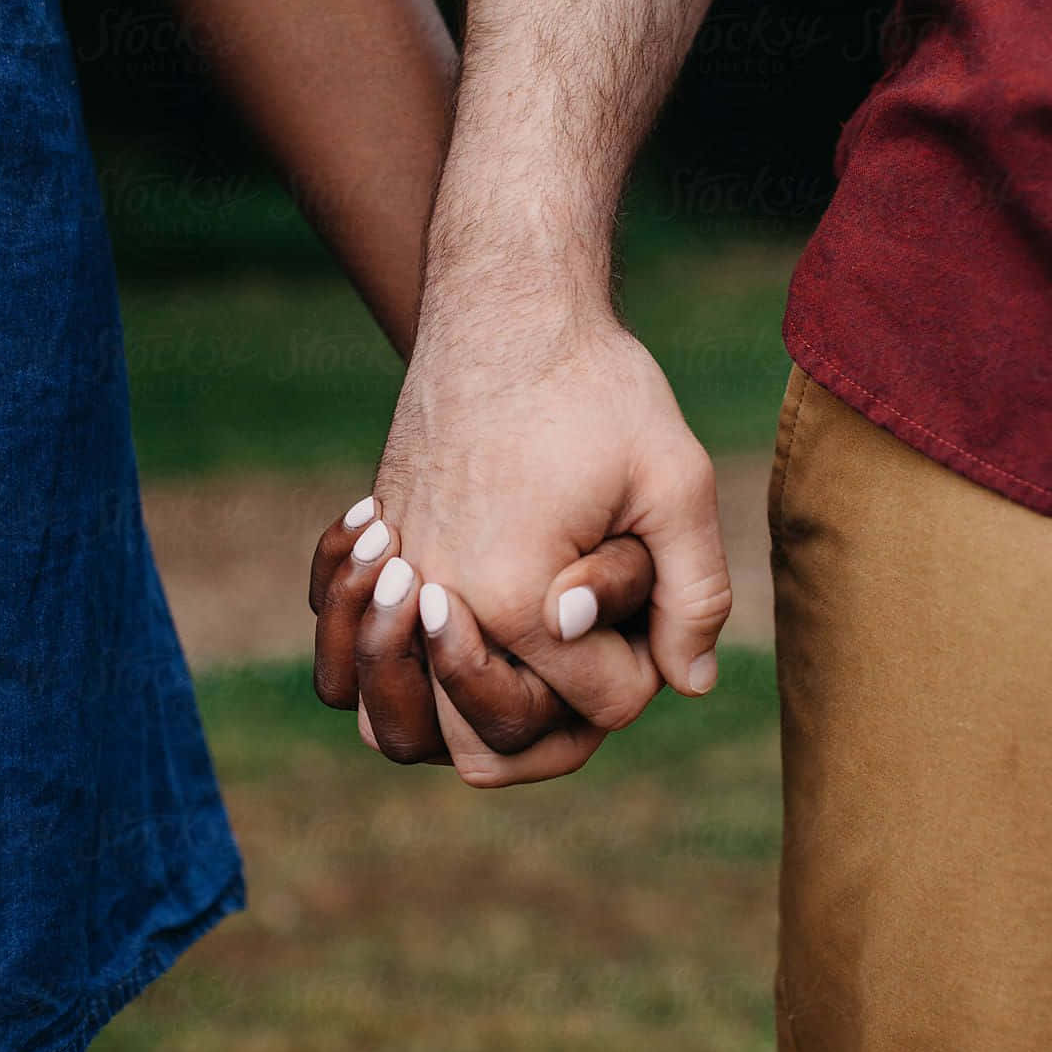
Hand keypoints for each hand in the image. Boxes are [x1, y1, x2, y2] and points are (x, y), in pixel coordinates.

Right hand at [312, 300, 730, 766]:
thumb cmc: (597, 387)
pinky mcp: (380, 547)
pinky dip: (403, 667)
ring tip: (528, 660)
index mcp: (516, 600)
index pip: (603, 706)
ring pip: (407, 724)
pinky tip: (453, 624)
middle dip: (562, 715)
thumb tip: (690, 683)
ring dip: (472, 709)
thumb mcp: (676, 481)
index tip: (651, 595)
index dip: (646, 664)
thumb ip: (694, 594)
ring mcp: (396, 577)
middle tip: (601, 644)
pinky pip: (357, 656)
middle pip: (490, 746)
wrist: (505, 304)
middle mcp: (438, 602)